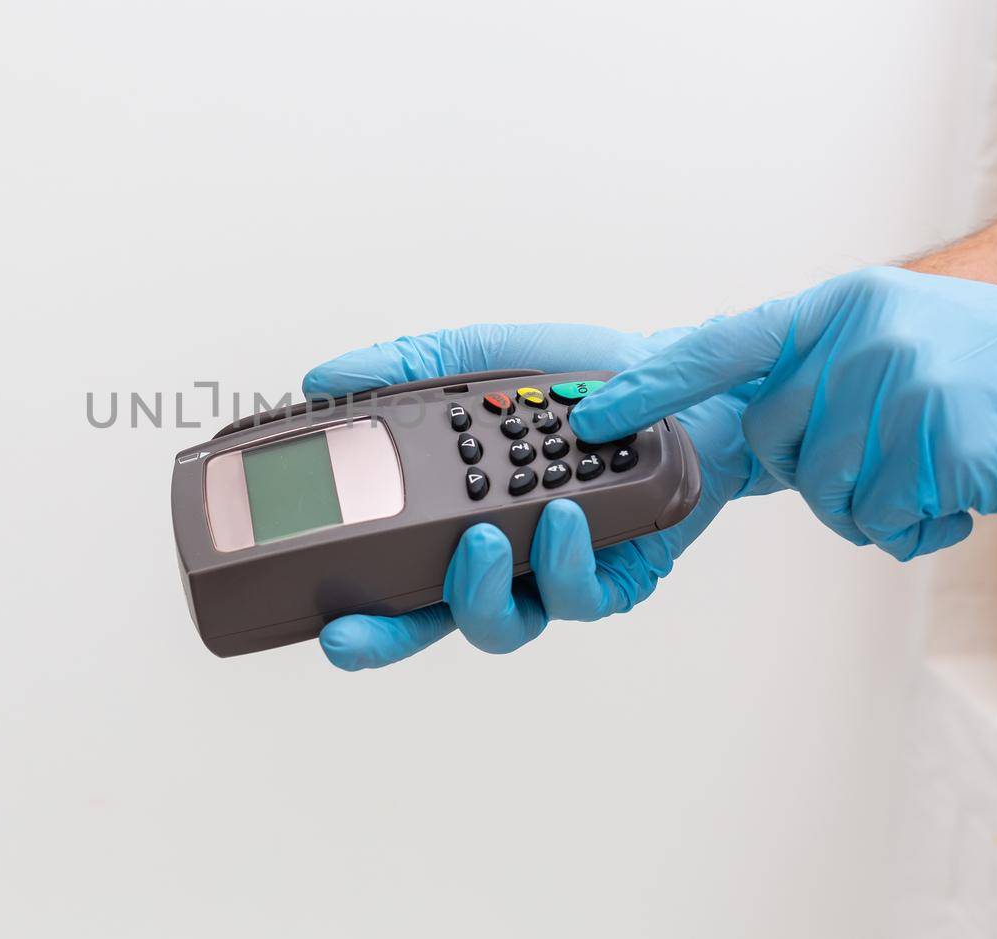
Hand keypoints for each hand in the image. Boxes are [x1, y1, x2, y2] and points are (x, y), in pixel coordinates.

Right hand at [302, 323, 778, 669]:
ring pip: (498, 625)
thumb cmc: (588, 379)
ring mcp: (548, 571)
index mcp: (454, 510)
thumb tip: (326, 380)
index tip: (315, 607)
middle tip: (349, 632)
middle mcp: (496, 552)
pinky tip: (564, 518)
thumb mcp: (485, 358)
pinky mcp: (611, 578)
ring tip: (483, 537)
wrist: (682, 377)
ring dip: (477, 589)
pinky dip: (564, 561)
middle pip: (426, 620)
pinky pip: (576, 598)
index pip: (389, 568)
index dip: (351, 601)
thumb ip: (407, 368)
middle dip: (382, 637)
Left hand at [572, 267, 996, 560]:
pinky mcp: (943, 441)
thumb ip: (822, 365)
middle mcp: (862, 334)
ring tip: (941, 472)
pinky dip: (923, 529)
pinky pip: (888, 518)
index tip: (593, 416)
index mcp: (842, 306)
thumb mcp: (904, 334)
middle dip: (821, 476)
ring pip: (829, 491)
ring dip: (879, 507)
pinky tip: (968, 495)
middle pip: (777, 446)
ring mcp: (903, 383)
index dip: (654, 386)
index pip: (722, 346)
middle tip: (894, 461)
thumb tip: (748, 416)